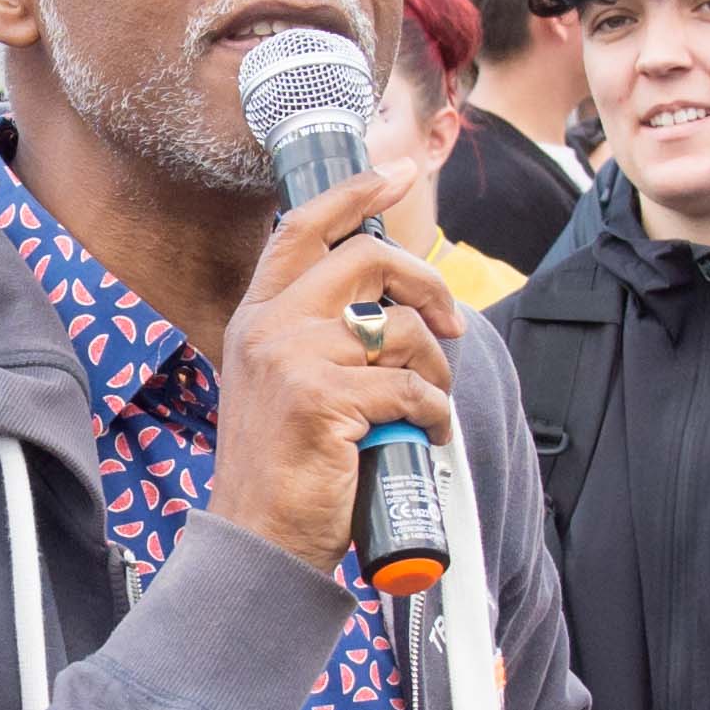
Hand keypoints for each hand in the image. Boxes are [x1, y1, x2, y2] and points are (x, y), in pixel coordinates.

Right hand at [202, 162, 461, 574]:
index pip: (302, 228)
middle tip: (451, 324)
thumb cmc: (284, 467)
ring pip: (398, 328)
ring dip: (436, 366)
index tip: (397, 172)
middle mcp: (270, 326)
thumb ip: (315, 339)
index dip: (354, 192)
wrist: (258, 537)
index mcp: (258, 316)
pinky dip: (434, 413)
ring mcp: (294, 359)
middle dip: (426, 284)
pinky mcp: (324, 399)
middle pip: (367, 260)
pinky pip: (409, 387)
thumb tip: (386, 313)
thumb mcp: (283, 385)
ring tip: (434, 400)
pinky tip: (428, 434)